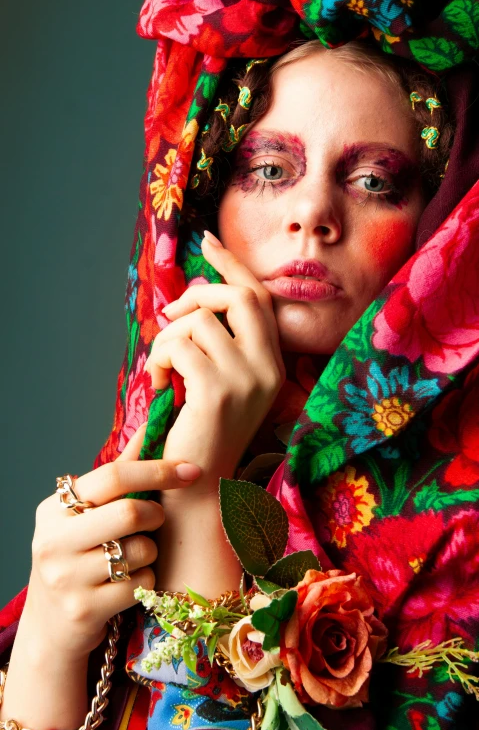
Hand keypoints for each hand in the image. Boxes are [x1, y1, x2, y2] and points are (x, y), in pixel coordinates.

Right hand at [23, 425, 201, 658]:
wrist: (52, 627)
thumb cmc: (79, 559)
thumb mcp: (86, 517)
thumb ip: (119, 474)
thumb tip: (152, 424)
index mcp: (54, 508)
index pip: (114, 476)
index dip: (159, 470)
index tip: (192, 470)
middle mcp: (53, 540)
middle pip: (131, 512)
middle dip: (155, 517)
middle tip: (153, 523)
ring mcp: (65, 577)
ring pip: (141, 551)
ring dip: (150, 554)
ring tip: (131, 560)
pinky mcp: (83, 609)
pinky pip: (141, 584)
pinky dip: (146, 581)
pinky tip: (126, 585)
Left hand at [145, 233, 285, 497]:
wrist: (197, 489)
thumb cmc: (201, 435)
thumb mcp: (218, 383)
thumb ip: (216, 344)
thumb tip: (192, 299)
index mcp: (273, 363)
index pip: (259, 298)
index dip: (232, 265)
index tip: (207, 240)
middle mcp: (269, 368)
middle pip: (238, 296)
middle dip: (196, 297)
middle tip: (169, 318)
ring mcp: (247, 379)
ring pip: (198, 321)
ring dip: (167, 340)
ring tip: (162, 372)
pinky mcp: (217, 391)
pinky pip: (179, 346)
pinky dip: (158, 360)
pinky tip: (158, 387)